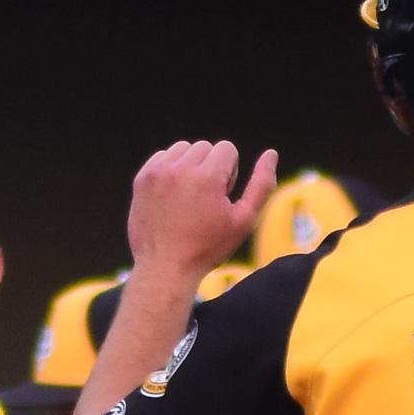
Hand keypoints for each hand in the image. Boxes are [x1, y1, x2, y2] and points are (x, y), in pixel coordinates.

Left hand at [127, 141, 277, 295]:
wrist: (165, 267)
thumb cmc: (208, 247)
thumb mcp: (243, 221)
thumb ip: (262, 185)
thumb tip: (271, 154)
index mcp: (207, 177)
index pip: (227, 148)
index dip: (229, 173)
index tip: (220, 197)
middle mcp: (180, 169)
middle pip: (205, 147)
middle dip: (210, 168)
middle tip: (204, 201)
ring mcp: (158, 173)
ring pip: (183, 149)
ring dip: (190, 166)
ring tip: (189, 197)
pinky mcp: (142, 179)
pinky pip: (163, 157)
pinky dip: (170, 170)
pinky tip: (173, 196)